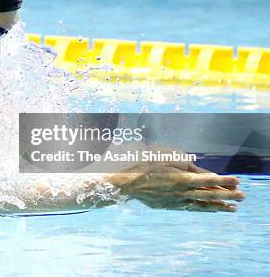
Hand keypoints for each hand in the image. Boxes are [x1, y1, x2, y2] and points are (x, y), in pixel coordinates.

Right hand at [106, 161, 244, 211]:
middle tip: (243, 197)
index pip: (208, 179)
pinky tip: (211, 210)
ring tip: (233, 209)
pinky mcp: (171, 206)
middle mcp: (182, 192)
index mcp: (182, 178)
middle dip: (227, 195)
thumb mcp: (165, 159)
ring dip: (219, 206)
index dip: (224, 180)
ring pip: (203, 204)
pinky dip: (204, 209)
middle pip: (209, 194)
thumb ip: (186, 165)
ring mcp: (177, 201)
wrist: (127, 185)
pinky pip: (192, 208)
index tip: (237, 180)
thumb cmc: (144, 167)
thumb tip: (203, 173)